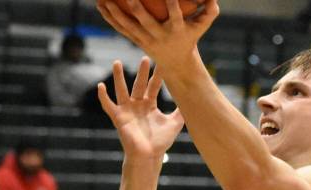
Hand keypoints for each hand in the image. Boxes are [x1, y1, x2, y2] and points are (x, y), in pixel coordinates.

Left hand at [96, 0, 219, 71]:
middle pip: (146, 21)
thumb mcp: (201, 27)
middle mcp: (160, 36)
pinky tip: (100, 6)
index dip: (171, 3)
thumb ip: (210, 11)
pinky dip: (111, 18)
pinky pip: (122, 29)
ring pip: (129, 25)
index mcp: (176, 31)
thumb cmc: (190, 38)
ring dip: (115, 12)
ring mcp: (146, 40)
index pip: (174, 14)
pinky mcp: (137, 41)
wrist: (177, 63)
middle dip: (136, 7)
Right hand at [97, 58, 184, 160]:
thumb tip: (195, 100)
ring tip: (117, 62)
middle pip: (139, 84)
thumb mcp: (174, 124)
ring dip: (118, 77)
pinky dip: (103, 97)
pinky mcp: (118, 118)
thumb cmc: (160, 142)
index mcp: (149, 105)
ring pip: (122, 90)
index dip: (158, 76)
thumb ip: (182, 112)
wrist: (148, 156)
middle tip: (145, 57)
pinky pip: (108, 105)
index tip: (162, 62)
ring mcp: (127, 110)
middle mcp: (137, 105)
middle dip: (142, 72)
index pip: (153, 86)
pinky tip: (100, 86)